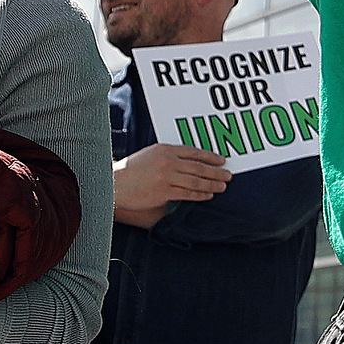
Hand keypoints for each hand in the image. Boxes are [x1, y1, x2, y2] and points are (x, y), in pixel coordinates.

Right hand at [113, 143, 229, 226]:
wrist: (115, 183)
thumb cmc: (131, 169)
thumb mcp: (150, 154)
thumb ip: (169, 155)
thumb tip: (189, 161)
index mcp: (165, 149)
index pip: (194, 151)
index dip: (210, 156)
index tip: (222, 160)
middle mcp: (168, 161)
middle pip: (199, 166)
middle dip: (216, 171)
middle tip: (228, 175)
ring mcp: (166, 177)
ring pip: (196, 181)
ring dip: (212, 184)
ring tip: (222, 186)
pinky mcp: (163, 192)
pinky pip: (187, 193)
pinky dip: (200, 194)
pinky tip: (208, 195)